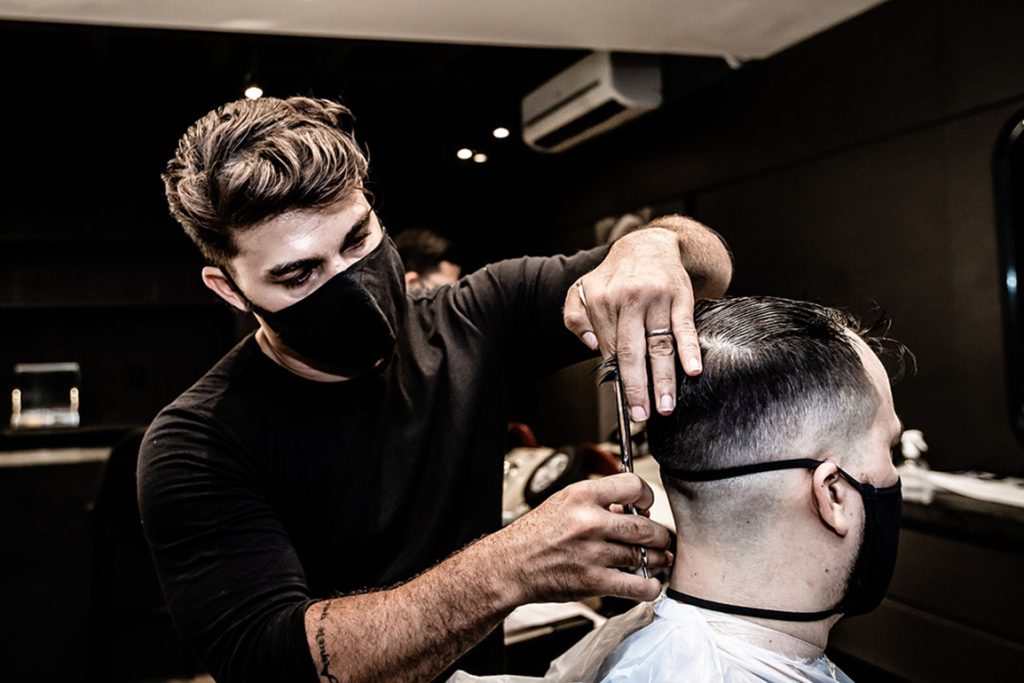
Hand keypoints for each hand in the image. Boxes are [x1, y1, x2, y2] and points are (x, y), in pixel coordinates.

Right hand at [493, 473, 672, 603]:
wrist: (510, 565)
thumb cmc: (533, 535)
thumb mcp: (563, 502)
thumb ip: (598, 502)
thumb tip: (631, 509)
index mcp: (581, 497)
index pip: (632, 486)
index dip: (646, 496)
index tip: (646, 505)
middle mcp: (589, 523)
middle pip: (645, 526)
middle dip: (659, 534)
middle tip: (659, 537)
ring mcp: (592, 553)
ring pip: (643, 555)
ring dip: (657, 559)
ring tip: (658, 558)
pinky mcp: (593, 582)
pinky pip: (636, 585)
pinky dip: (650, 586)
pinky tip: (650, 583)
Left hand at [564, 226, 701, 420]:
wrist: (649, 243)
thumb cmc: (616, 275)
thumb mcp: (583, 290)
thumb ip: (575, 318)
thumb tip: (592, 347)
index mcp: (602, 301)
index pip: (610, 349)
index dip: (617, 378)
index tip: (624, 403)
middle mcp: (628, 299)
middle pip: (632, 352)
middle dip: (637, 387)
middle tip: (642, 414)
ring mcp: (656, 298)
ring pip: (660, 345)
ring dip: (664, 379)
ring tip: (666, 405)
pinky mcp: (680, 297)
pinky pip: (685, 327)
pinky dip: (690, 349)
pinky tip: (693, 370)